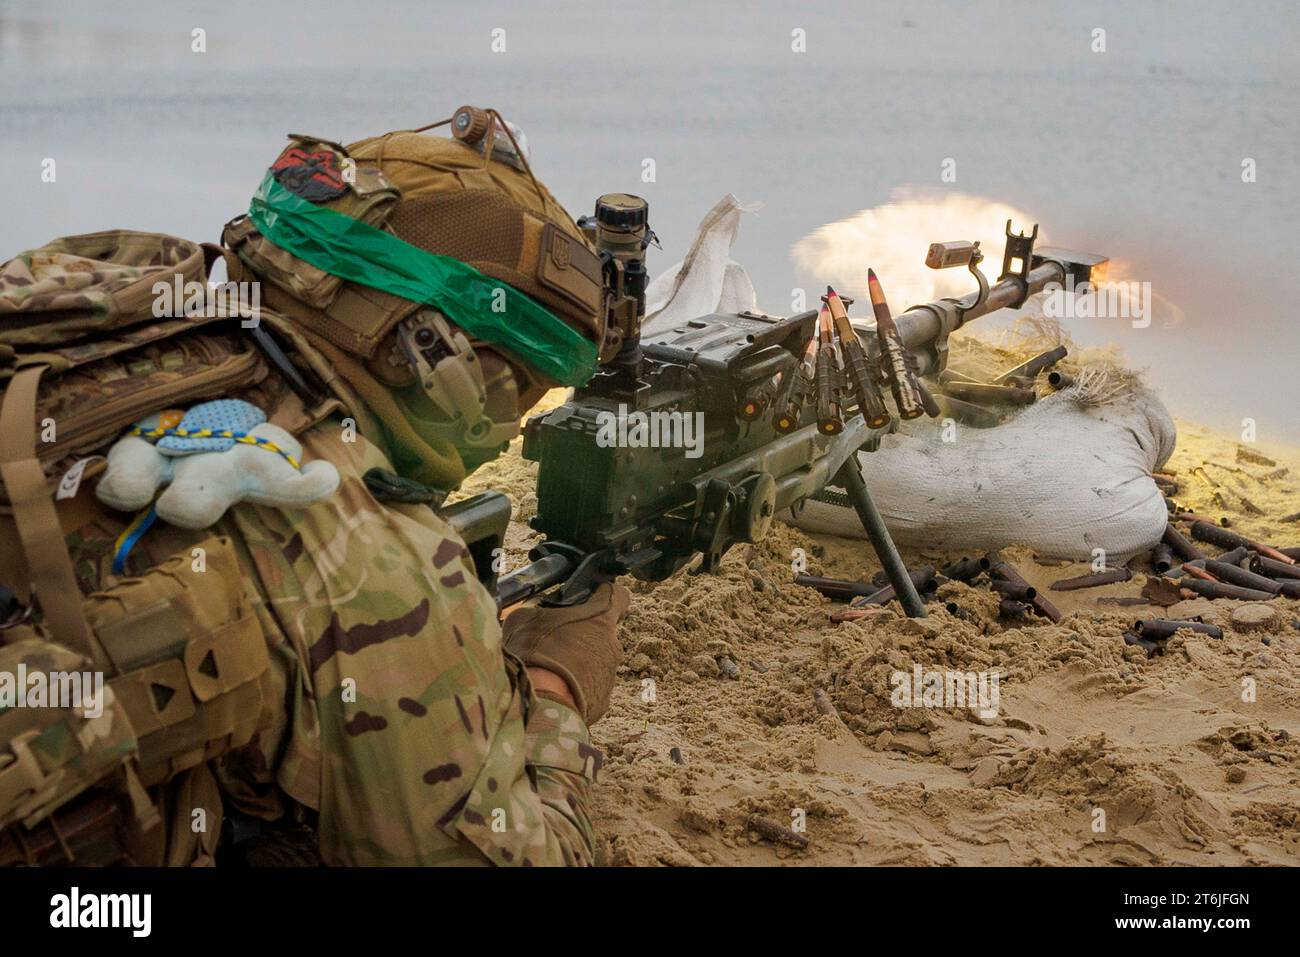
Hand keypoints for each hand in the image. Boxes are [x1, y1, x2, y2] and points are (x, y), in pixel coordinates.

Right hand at [502, 583, 629, 723]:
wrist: (540, 702)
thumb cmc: (535, 653)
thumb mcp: (526, 617)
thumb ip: (539, 608)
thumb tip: (536, 609)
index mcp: (600, 617)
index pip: (618, 595)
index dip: (604, 595)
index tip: (590, 599)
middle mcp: (612, 645)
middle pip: (602, 633)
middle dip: (583, 635)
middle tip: (556, 642)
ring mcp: (610, 675)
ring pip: (596, 662)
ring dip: (578, 663)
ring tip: (551, 671)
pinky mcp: (603, 701)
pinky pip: (590, 688)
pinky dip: (577, 688)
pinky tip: (555, 690)